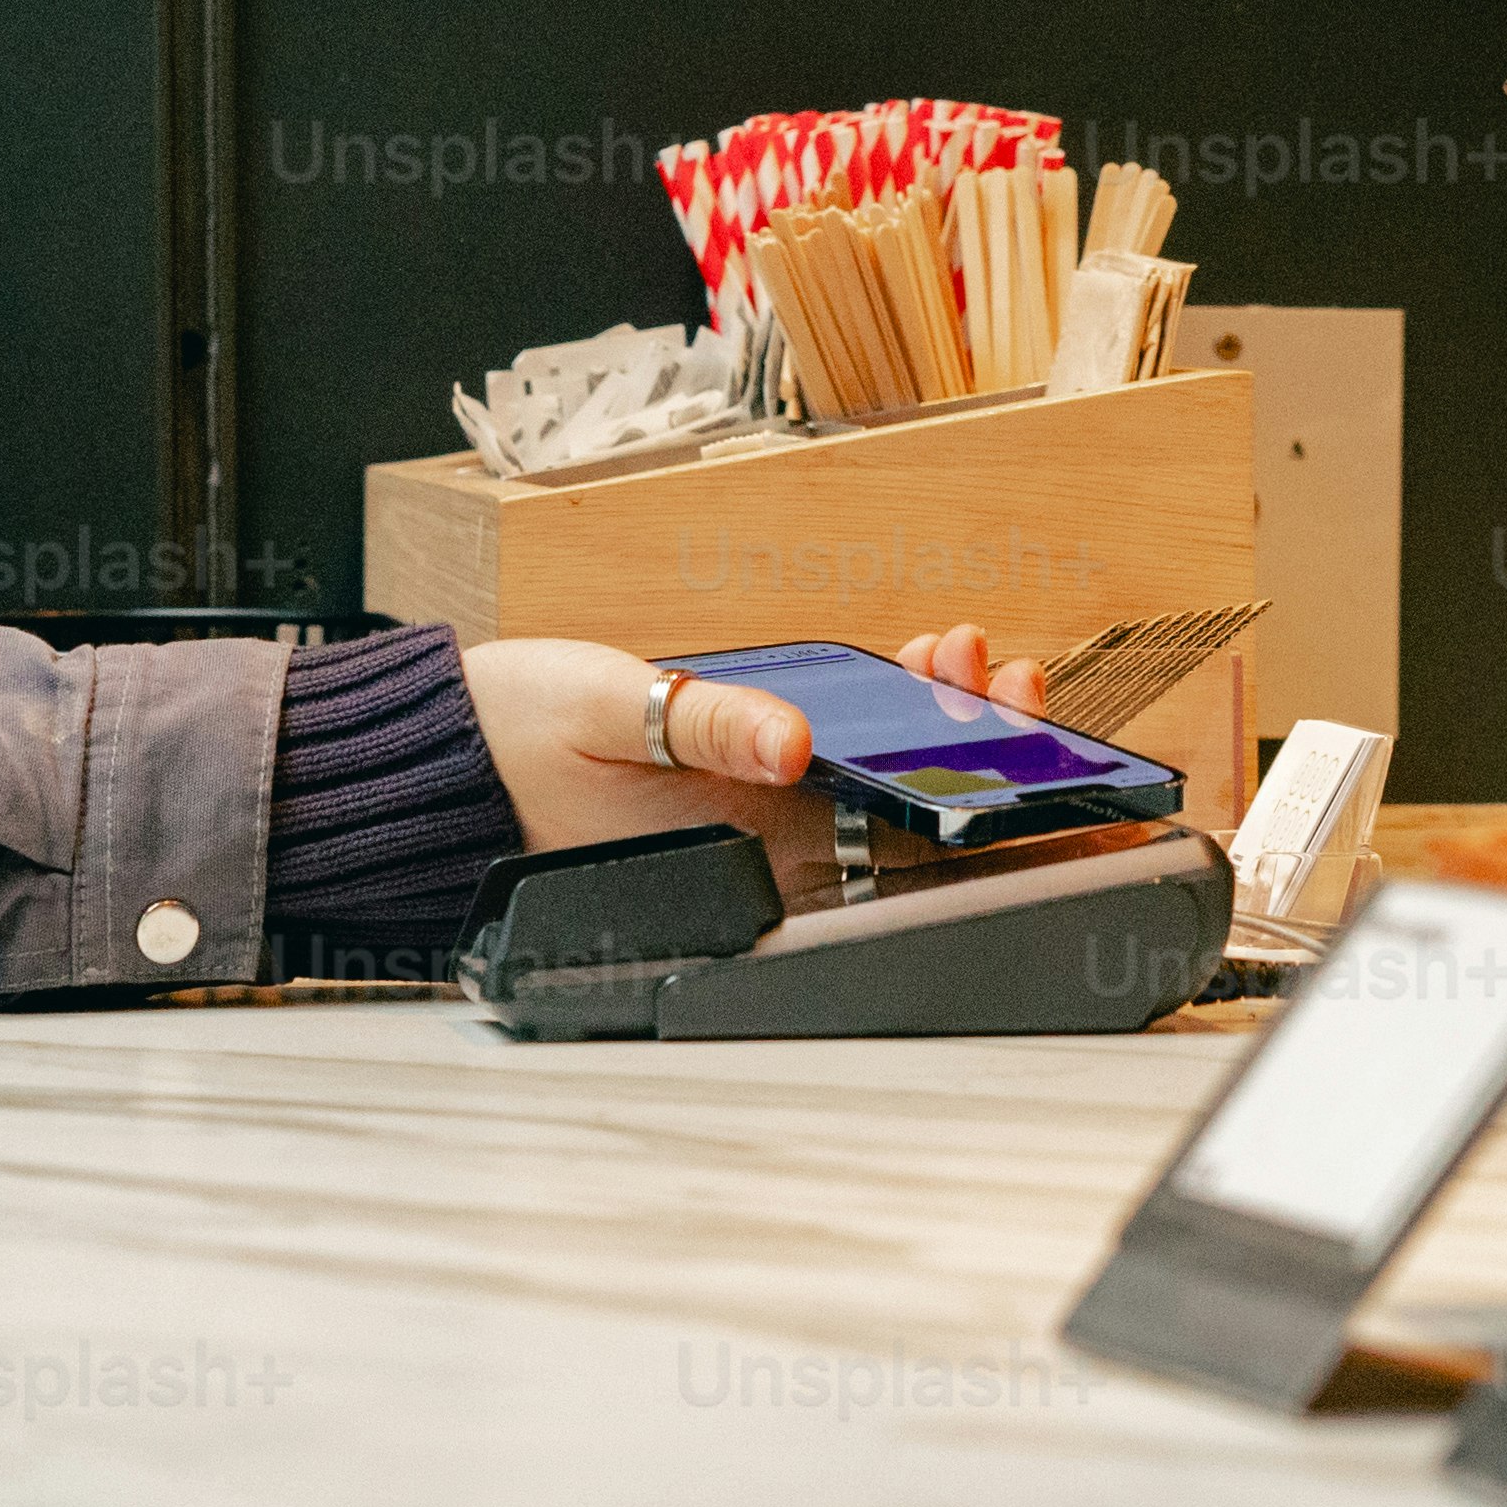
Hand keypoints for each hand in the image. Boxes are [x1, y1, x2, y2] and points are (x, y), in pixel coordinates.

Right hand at [458, 623, 1055, 859]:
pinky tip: (911, 665)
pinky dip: (885, 716)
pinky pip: (841, 763)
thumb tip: (788, 742)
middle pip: (919, 824)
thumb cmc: (509, 744)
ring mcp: (759, 821)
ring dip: (941, 726)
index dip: (997, 820)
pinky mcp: (743, 787)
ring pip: (887, 792)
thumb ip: (702, 725)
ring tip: (967, 655)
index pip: (908, 852)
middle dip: (987, 754)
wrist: (443, 758)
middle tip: (1019, 687)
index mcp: (747, 848)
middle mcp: (766, 848)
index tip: (1062, 781)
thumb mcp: (607, 712)